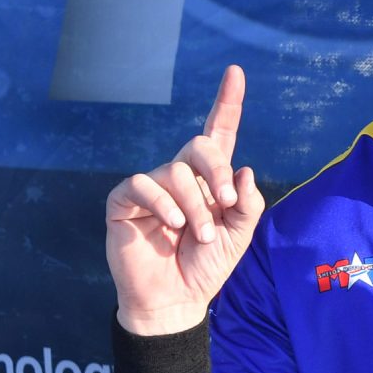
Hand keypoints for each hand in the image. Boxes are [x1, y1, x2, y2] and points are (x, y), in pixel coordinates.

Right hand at [105, 66, 264, 335]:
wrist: (174, 299)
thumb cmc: (205, 267)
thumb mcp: (238, 236)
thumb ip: (247, 204)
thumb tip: (243, 170)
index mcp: (210, 180)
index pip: (219, 134)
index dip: (227, 103)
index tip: (235, 72)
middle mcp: (180, 176)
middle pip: (199, 146)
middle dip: (218, 171)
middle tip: (227, 205)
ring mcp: (152, 186)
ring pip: (177, 172)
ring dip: (196, 207)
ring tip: (197, 236)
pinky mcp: (125, 200)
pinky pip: (144, 184)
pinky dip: (163, 204)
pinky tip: (173, 225)